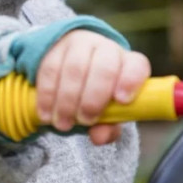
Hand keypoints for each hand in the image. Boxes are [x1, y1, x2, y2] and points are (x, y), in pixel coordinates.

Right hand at [35, 30, 149, 145]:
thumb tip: (99, 137)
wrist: (69, 66)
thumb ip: (109, 125)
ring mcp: (78, 45)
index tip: (122, 100)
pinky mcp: (53, 48)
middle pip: (103, 68)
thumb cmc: (97, 94)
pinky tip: (46, 113)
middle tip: (84, 121)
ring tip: (62, 123)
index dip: (130, 81)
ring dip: (67, 100)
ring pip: (74, 68)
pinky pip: (50, 69)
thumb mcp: (108, 110)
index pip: (136, 65)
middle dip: (93, 98)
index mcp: (128, 63)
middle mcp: (105, 48)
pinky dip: (47, 95)